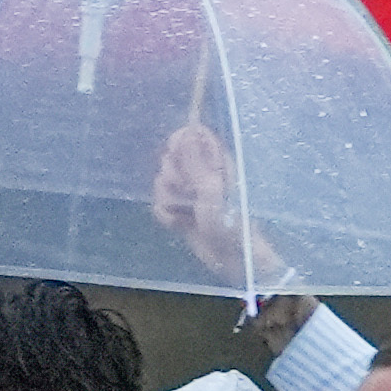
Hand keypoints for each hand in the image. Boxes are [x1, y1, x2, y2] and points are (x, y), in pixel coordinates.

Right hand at [150, 120, 250, 281]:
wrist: (230, 258)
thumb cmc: (229, 223)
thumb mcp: (212, 191)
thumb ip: (196, 162)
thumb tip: (186, 132)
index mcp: (215, 160)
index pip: (190, 134)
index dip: (177, 142)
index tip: (174, 156)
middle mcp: (200, 171)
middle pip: (169, 158)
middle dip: (172, 178)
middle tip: (189, 193)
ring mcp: (189, 191)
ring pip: (161, 183)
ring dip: (169, 201)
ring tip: (187, 214)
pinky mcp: (180, 209)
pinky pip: (159, 204)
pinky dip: (167, 216)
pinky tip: (181, 225)